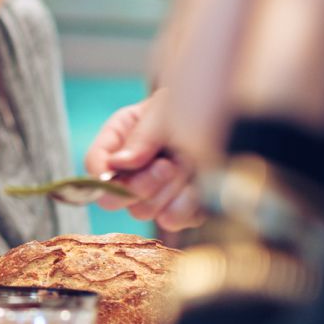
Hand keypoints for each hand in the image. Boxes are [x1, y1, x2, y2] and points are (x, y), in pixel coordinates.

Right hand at [83, 92, 201, 230]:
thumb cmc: (193, 102)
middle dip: (142, 184)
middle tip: (168, 164)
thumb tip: (117, 165)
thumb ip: (142, 136)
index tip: (125, 167)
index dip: (103, 176)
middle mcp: (129, 171)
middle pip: (114, 199)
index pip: (94, 168)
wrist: (229, 114)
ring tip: (189, 165)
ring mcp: (153, 193)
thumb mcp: (164, 110)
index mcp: (117, 141)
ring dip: (169, 191)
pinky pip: (173, 221)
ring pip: (143, 212)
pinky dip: (187, 205)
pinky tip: (198, 184)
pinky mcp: (179, 209)